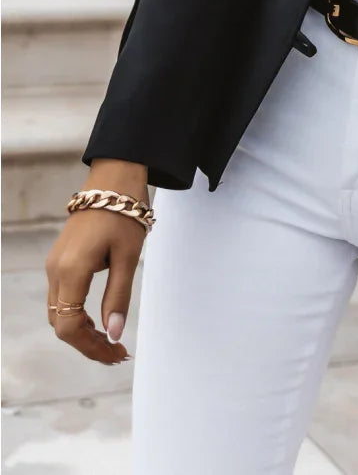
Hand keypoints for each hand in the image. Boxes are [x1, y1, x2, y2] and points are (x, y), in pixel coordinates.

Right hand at [44, 160, 147, 365]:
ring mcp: (54, 264)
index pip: (69, 326)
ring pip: (59, 312)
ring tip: (111, 341)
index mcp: (71, 271)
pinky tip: (99, 319)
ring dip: (82, 331)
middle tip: (118, 353)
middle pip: (61, 323)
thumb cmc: (124, 214)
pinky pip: (62, 297)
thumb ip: (118, 296)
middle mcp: (55, 270)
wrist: (113, 179)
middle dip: (87, 343)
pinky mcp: (60, 259)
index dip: (90, 346)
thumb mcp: (128, 257)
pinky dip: (77, 314)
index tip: (116, 353)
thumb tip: (114, 335)